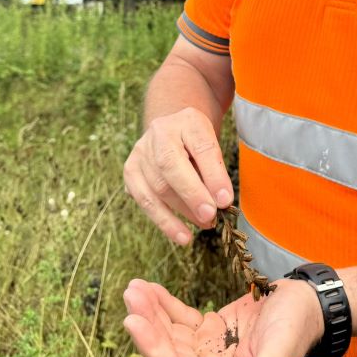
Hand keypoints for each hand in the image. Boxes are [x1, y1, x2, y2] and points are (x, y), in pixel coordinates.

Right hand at [123, 107, 232, 244]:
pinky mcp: (130, 170)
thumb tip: (222, 202)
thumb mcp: (213, 145)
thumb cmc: (198, 142)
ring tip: (205, 224)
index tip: (226, 200)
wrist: (174, 130)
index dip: (213, 175)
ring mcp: (141, 151)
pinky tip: (182, 236)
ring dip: (182, 212)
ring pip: (157, 186)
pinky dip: (164, 222)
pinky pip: (145, 200)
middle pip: (171, 166)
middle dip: (192, 195)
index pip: (201, 147)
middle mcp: (159, 132)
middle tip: (211, 216)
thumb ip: (216, 169)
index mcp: (187, 120)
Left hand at [123, 277, 323, 356]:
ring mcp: (212, 352)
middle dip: (149, 324)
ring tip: (134, 287)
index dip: (155, 349)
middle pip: (172, 352)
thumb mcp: (279, 350)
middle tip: (131, 294)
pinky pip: (183, 321)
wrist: (309, 303)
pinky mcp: (213, 333)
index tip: (132, 322)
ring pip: (173, 335)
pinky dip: (166, 306)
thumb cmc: (298, 325)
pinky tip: (151, 289)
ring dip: (152, 312)